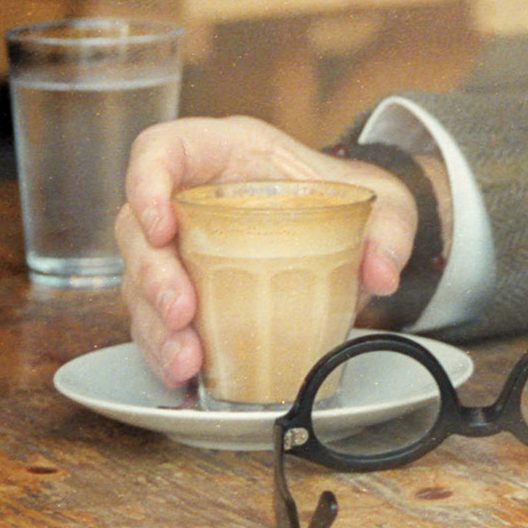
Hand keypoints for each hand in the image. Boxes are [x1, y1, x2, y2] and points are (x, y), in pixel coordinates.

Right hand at [115, 116, 416, 391]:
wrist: (351, 230)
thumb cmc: (346, 197)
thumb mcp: (383, 202)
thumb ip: (390, 229)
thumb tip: (381, 274)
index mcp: (226, 152)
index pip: (162, 149)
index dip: (146, 183)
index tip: (162, 227)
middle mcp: (192, 197)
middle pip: (137, 227)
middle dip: (152, 275)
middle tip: (182, 313)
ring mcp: (183, 247)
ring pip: (138, 283)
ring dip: (155, 328)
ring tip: (187, 362)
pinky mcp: (186, 292)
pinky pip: (156, 323)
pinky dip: (164, 353)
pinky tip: (184, 378)